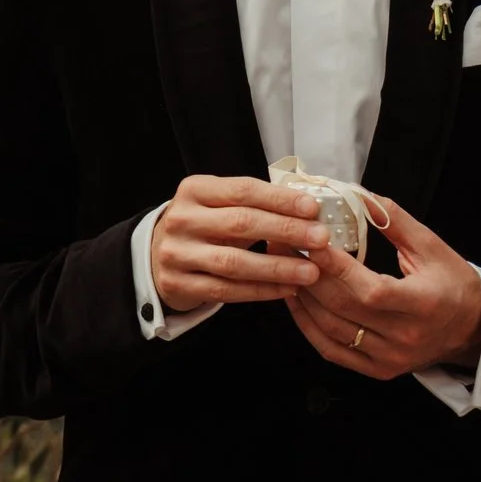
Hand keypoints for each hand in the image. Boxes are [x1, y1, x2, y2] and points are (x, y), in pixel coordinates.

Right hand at [149, 175, 325, 311]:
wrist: (159, 256)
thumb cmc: (203, 226)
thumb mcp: (218, 205)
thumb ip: (255, 205)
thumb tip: (310, 211)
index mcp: (193, 190)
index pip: (242, 191)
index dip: (280, 199)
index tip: (313, 208)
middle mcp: (180, 219)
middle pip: (240, 223)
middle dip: (286, 230)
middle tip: (321, 238)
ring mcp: (176, 253)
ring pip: (233, 262)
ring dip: (277, 267)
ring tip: (311, 271)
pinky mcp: (177, 284)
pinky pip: (226, 290)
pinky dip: (261, 291)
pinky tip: (287, 289)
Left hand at [285, 196, 480, 380]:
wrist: (472, 329)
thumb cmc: (453, 286)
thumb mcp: (433, 249)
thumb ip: (396, 223)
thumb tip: (361, 196)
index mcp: (423, 304)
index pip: (370, 289)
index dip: (335, 266)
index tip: (309, 240)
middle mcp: (405, 335)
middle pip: (342, 306)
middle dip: (307, 273)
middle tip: (282, 247)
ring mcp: (389, 357)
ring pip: (330, 328)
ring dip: (301, 297)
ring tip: (283, 268)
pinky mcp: (377, 369)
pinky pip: (331, 349)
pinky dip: (307, 325)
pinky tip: (294, 300)